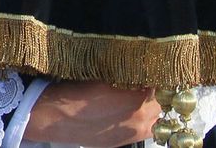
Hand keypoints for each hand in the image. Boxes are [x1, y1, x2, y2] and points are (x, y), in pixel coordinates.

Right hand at [24, 82, 158, 146]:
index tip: (145, 73)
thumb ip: (127, 78)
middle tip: (135, 87)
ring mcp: (133, 134)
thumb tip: (139, 75)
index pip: (158, 86)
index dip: (151, 78)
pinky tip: (119, 114)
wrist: (57, 118)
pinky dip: (135, 122)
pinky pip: (139, 131)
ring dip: (145, 110)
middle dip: (149, 96)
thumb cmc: (76, 94)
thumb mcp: (104, 78)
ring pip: (152, 121)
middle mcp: (141, 120)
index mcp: (138, 100)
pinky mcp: (123, 143)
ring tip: (129, 101)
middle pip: (158, 105)